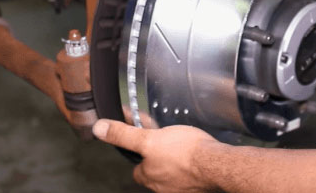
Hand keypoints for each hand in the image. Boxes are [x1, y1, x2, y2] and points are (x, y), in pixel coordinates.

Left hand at [92, 119, 223, 192]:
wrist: (216, 163)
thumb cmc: (185, 152)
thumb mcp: (148, 139)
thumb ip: (123, 135)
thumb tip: (99, 129)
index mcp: (149, 177)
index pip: (137, 168)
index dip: (140, 154)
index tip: (145, 142)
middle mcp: (163, 188)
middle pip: (155, 170)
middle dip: (159, 157)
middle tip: (166, 142)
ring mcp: (182, 188)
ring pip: (173, 172)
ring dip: (176, 160)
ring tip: (183, 145)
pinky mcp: (199, 185)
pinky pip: (190, 173)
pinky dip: (191, 164)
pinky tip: (196, 153)